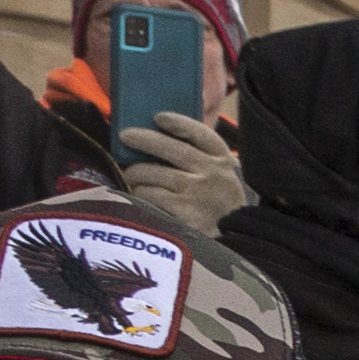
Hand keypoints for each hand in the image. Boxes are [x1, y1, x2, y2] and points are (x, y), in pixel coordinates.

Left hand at [114, 105, 248, 228]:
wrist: (233, 242)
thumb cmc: (216, 204)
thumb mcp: (220, 177)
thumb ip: (200, 157)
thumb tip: (156, 135)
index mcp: (223, 162)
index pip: (202, 135)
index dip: (179, 123)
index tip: (159, 117)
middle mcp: (213, 176)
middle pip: (173, 149)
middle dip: (145, 139)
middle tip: (125, 136)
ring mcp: (198, 196)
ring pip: (153, 173)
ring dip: (135, 173)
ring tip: (132, 176)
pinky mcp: (185, 215)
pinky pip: (149, 196)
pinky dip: (139, 193)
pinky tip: (140, 196)